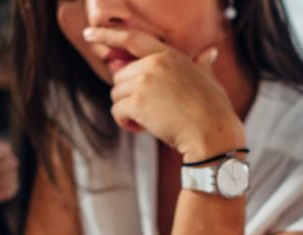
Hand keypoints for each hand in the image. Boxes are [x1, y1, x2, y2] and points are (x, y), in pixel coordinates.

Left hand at [83, 27, 245, 162]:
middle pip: (120, 77)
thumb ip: (202, 64)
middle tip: (151, 111)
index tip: (88, 33)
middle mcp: (153, 64)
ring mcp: (144, 82)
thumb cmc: (214, 110)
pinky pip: (117, 111)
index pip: (132, 38)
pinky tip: (143, 128)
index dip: (107, 34)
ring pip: (116, 95)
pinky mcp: (136, 102)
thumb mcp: (208, 78)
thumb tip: (210, 52)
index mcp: (168, 55)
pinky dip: (126, 123)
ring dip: (128, 111)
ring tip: (150, 121)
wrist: (211, 133)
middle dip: (129, 95)